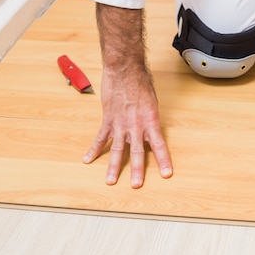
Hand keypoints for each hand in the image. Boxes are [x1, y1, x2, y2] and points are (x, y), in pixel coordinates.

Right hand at [83, 67, 172, 187]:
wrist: (124, 70)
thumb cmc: (141, 82)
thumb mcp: (152, 102)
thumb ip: (150, 119)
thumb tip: (149, 131)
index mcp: (151, 120)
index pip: (159, 145)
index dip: (163, 160)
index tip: (166, 173)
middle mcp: (136, 125)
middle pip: (136, 152)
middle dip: (136, 170)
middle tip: (136, 185)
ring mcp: (120, 124)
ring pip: (117, 150)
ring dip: (113, 166)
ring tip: (110, 181)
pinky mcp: (107, 119)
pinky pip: (100, 138)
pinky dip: (93, 149)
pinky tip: (87, 160)